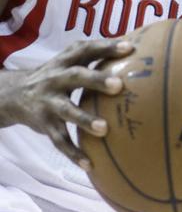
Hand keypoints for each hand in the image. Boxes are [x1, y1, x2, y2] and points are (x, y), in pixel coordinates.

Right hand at [7, 38, 133, 168]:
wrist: (14, 94)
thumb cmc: (56, 76)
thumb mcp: (68, 62)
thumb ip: (95, 57)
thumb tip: (137, 51)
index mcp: (66, 61)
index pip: (86, 49)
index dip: (106, 48)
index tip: (129, 49)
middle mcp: (56, 78)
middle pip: (76, 76)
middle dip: (97, 80)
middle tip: (118, 86)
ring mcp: (49, 102)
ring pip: (67, 110)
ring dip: (85, 120)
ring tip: (104, 129)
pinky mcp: (44, 124)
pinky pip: (59, 140)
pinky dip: (73, 153)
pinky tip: (90, 164)